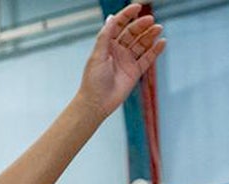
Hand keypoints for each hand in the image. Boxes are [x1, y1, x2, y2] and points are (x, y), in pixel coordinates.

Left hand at [77, 4, 165, 118]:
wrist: (96, 103)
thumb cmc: (93, 80)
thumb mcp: (97, 55)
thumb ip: (105, 36)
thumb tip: (111, 17)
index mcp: (106, 45)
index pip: (118, 26)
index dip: (127, 15)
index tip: (137, 7)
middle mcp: (117, 51)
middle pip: (132, 34)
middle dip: (141, 26)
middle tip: (150, 20)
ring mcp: (127, 61)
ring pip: (142, 44)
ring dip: (150, 35)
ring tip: (158, 28)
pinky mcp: (135, 71)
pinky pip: (148, 58)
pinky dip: (155, 50)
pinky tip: (162, 43)